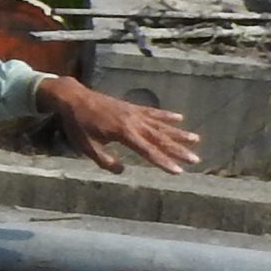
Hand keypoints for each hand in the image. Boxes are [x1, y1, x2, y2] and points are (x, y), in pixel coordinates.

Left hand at [37, 77, 202, 174]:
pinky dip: (166, 116)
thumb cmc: (77, 124)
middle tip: (195, 160)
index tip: (178, 171)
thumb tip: (122, 171)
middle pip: (160, 138)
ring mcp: (134, 113)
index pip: (148, 151)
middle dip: (178, 150)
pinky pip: (152, 112)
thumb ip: (105, 160)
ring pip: (160, 125)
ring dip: (178, 133)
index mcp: (122, 133)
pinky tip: (180, 118)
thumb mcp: (86, 147)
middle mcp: (133, 122)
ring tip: (196, 140)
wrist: (73, 98)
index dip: (164, 162)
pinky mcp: (132, 107)